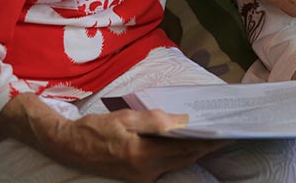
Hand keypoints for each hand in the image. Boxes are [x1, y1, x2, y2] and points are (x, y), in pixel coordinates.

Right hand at [52, 109, 226, 182]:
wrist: (71, 147)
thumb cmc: (97, 129)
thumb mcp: (126, 118)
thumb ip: (155, 120)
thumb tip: (183, 121)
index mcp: (143, 155)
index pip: (184, 149)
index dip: (206, 142)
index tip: (224, 134)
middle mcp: (146, 171)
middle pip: (184, 159)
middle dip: (205, 147)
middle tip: (223, 134)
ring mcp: (143, 177)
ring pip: (176, 163)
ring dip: (193, 151)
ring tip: (209, 137)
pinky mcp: (139, 177)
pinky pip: (166, 165)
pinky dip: (178, 155)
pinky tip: (186, 144)